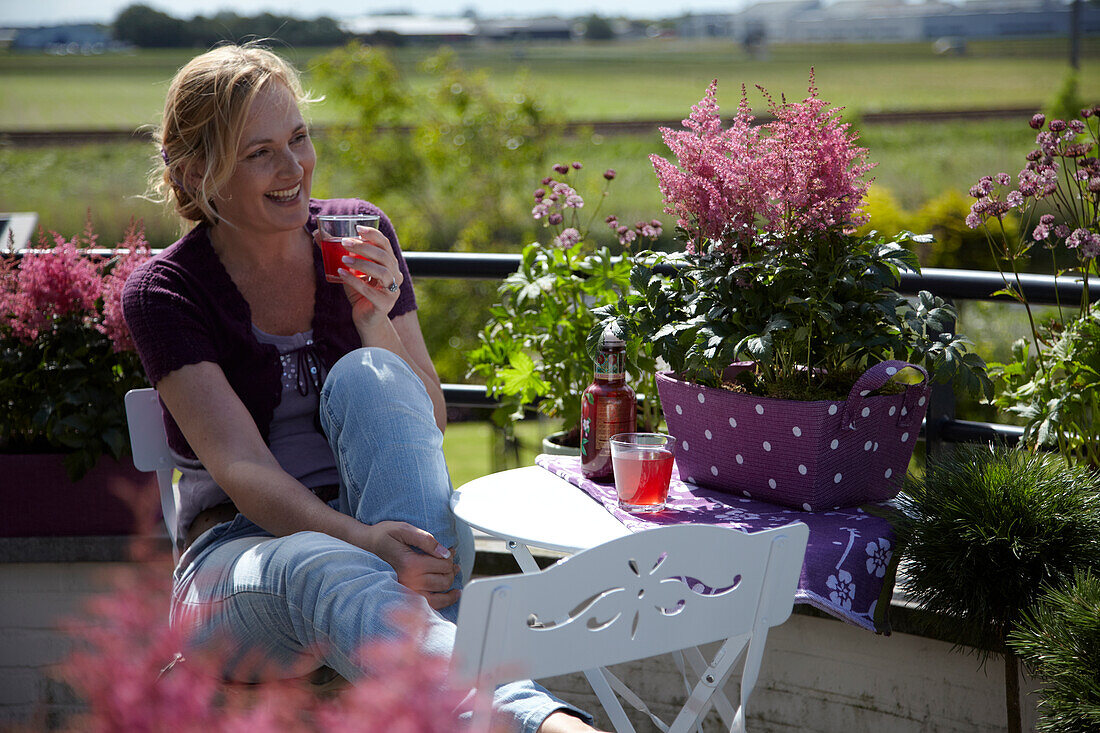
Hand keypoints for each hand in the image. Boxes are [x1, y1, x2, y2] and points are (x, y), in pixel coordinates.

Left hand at [316, 224, 403, 338]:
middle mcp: (395, 276)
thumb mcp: (351, 273)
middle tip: (345, 242)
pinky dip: (354, 281)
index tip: (357, 227)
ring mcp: (392, 291)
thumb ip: (341, 257)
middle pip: (384, 256)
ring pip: (381, 272)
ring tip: (343, 259)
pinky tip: (341, 274)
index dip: (374, 234)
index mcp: (390, 265)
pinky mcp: (384, 304)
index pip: (385, 245)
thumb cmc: (360, 295)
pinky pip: (370, 290)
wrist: (367, 322)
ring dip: (362, 263)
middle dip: (365, 247)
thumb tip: (318, 236)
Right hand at [361, 520, 458, 609]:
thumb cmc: (384, 535)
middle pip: (442, 581)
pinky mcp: (404, 595)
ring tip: (454, 576)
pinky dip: (442, 602)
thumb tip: (445, 552)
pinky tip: (450, 595)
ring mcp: (405, 590)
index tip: (450, 551)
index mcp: (409, 563)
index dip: (450, 558)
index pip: (441, 565)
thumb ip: (426, 539)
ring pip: (437, 598)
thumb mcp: (404, 528)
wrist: (365, 545)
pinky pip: (426, 605)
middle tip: (452, 562)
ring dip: (450, 588)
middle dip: (451, 571)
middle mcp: (407, 580)